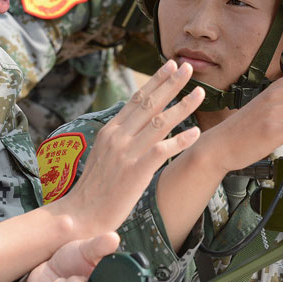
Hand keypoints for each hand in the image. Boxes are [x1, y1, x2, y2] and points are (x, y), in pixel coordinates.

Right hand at [50, 60, 203, 236]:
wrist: (81, 215)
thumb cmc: (96, 189)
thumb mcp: (104, 154)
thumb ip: (120, 138)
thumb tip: (135, 123)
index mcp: (111, 130)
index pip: (136, 99)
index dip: (155, 81)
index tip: (170, 66)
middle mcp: (118, 137)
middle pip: (149, 103)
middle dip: (170, 83)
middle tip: (188, 67)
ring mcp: (127, 154)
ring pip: (160, 123)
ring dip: (183, 106)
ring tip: (200, 92)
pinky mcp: (136, 172)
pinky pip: (162, 151)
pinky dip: (180, 141)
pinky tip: (196, 133)